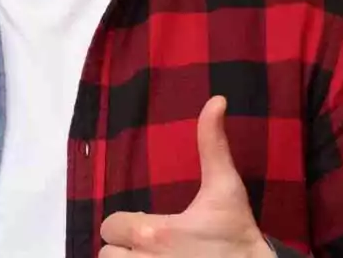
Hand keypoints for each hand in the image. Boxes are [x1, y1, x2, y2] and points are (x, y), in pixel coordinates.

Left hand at [98, 96, 274, 257]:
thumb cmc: (236, 232)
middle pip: (106, 254)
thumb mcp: (226, 186)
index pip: (111, 226)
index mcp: (154, 233)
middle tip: (145, 245)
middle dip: (122, 249)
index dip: (124, 222)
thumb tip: (216, 100)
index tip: (144, 224)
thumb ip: (213, 143)